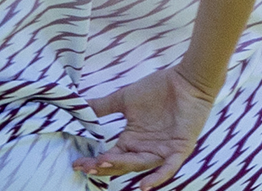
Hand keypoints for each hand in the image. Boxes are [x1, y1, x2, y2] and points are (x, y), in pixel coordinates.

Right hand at [74, 65, 215, 187]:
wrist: (185, 81)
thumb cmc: (157, 89)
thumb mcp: (124, 99)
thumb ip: (103, 106)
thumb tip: (78, 105)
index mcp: (132, 139)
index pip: (111, 156)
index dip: (94, 160)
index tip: (76, 162)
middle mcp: (146, 149)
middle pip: (122, 164)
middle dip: (103, 166)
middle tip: (85, 166)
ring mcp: (162, 150)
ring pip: (140, 164)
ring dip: (122, 166)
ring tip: (103, 164)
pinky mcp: (179, 148)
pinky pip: (169, 167)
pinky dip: (157, 177)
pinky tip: (144, 186)